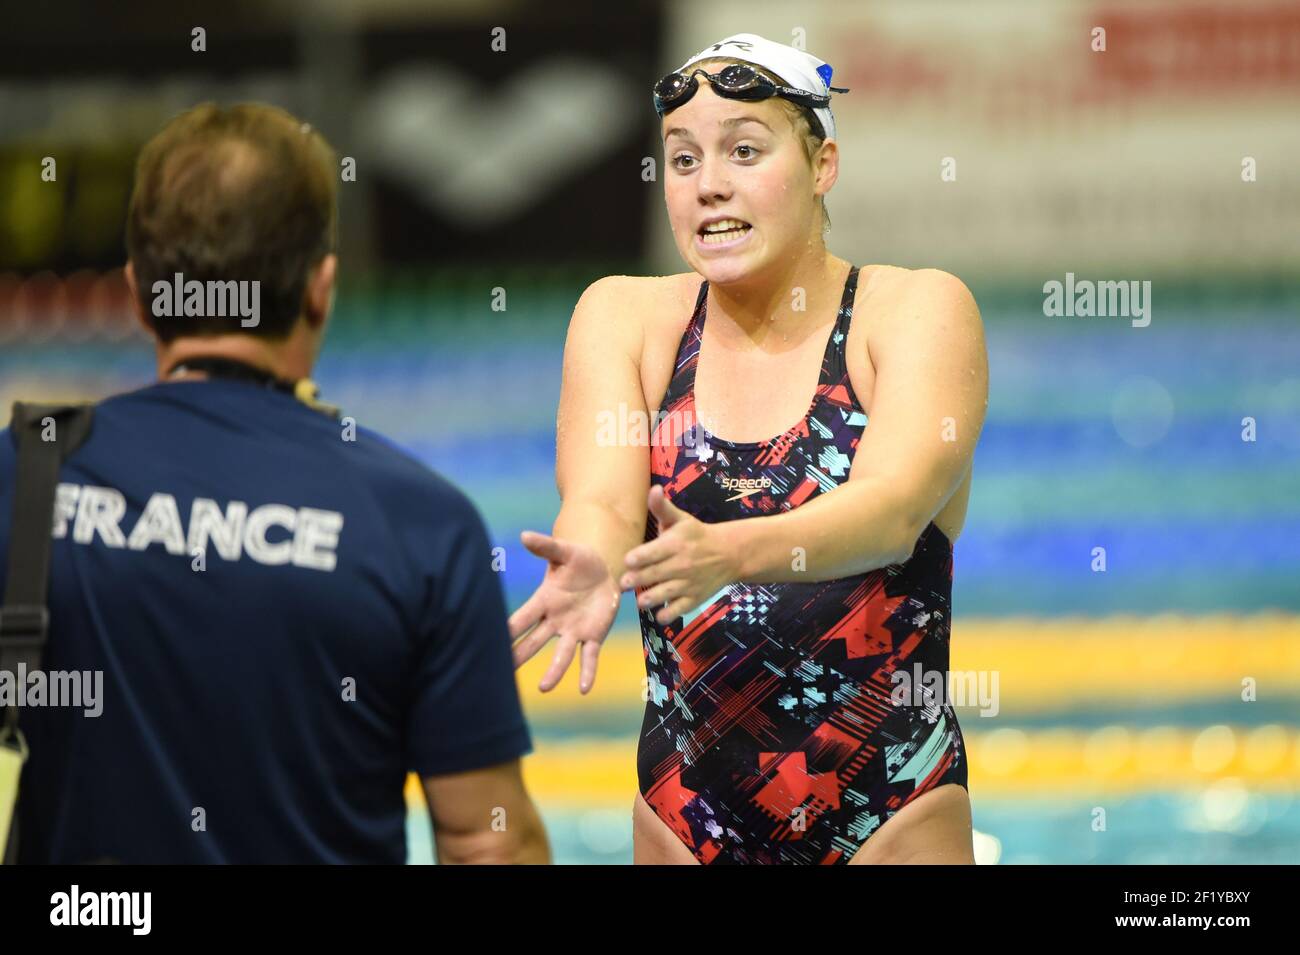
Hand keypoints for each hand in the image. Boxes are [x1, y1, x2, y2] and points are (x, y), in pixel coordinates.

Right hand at [509, 532, 620, 692]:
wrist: (604, 571)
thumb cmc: (579, 561)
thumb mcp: (565, 552)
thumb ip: (546, 547)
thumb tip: (525, 535)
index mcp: (544, 600)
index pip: (522, 618)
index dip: (508, 629)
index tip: (490, 642)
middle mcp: (555, 620)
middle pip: (534, 642)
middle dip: (520, 656)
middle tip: (503, 674)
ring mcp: (573, 631)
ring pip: (561, 654)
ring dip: (554, 671)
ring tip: (545, 688)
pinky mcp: (593, 636)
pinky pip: (589, 656)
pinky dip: (587, 672)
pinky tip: (583, 688)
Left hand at [619, 485, 738, 625]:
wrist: (729, 554)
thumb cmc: (696, 535)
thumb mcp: (680, 519)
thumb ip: (662, 508)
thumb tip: (654, 489)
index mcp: (676, 543)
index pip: (654, 551)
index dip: (639, 557)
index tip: (628, 560)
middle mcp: (682, 564)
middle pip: (655, 574)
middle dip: (637, 580)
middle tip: (623, 584)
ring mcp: (689, 583)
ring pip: (665, 594)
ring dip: (649, 599)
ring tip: (639, 601)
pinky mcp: (694, 599)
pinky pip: (678, 610)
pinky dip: (668, 614)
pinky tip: (658, 613)